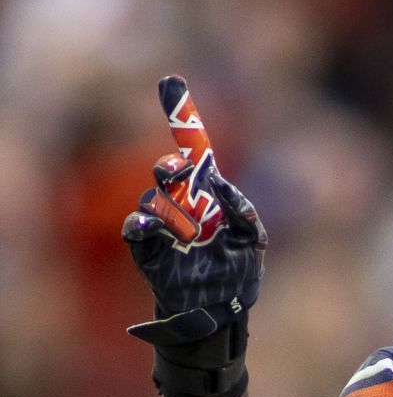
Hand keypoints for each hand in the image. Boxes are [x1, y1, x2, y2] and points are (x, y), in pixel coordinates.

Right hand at [123, 75, 266, 346]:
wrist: (220, 314)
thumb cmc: (238, 275)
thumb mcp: (253, 241)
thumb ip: (243, 211)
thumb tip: (218, 182)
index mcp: (209, 197)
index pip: (194, 152)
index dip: (182, 118)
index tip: (171, 82)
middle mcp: (182, 206)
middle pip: (168, 172)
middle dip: (172, 167)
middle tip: (180, 172)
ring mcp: (163, 227)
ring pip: (154, 200)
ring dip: (171, 208)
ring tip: (191, 232)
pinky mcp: (147, 251)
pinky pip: (135, 229)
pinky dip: (140, 223)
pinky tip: (151, 225)